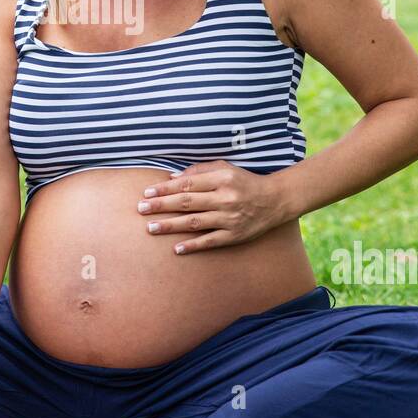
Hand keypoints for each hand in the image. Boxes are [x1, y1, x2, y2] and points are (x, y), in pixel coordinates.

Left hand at [135, 159, 287, 253]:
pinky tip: (176, 248)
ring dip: (170, 225)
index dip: (165, 188)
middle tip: (141, 209)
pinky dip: (193, 246)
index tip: (147, 192)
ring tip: (151, 228)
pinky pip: (210, 241)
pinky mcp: (234, 235)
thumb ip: (200, 171)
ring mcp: (229, 218)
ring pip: (194, 222)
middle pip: (186, 203)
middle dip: (161, 206)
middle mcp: (225, 198)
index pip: (187, 184)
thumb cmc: (245, 181)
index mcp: (221, 179)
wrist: (275, 200)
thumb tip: (173, 178)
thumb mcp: (226, 168)